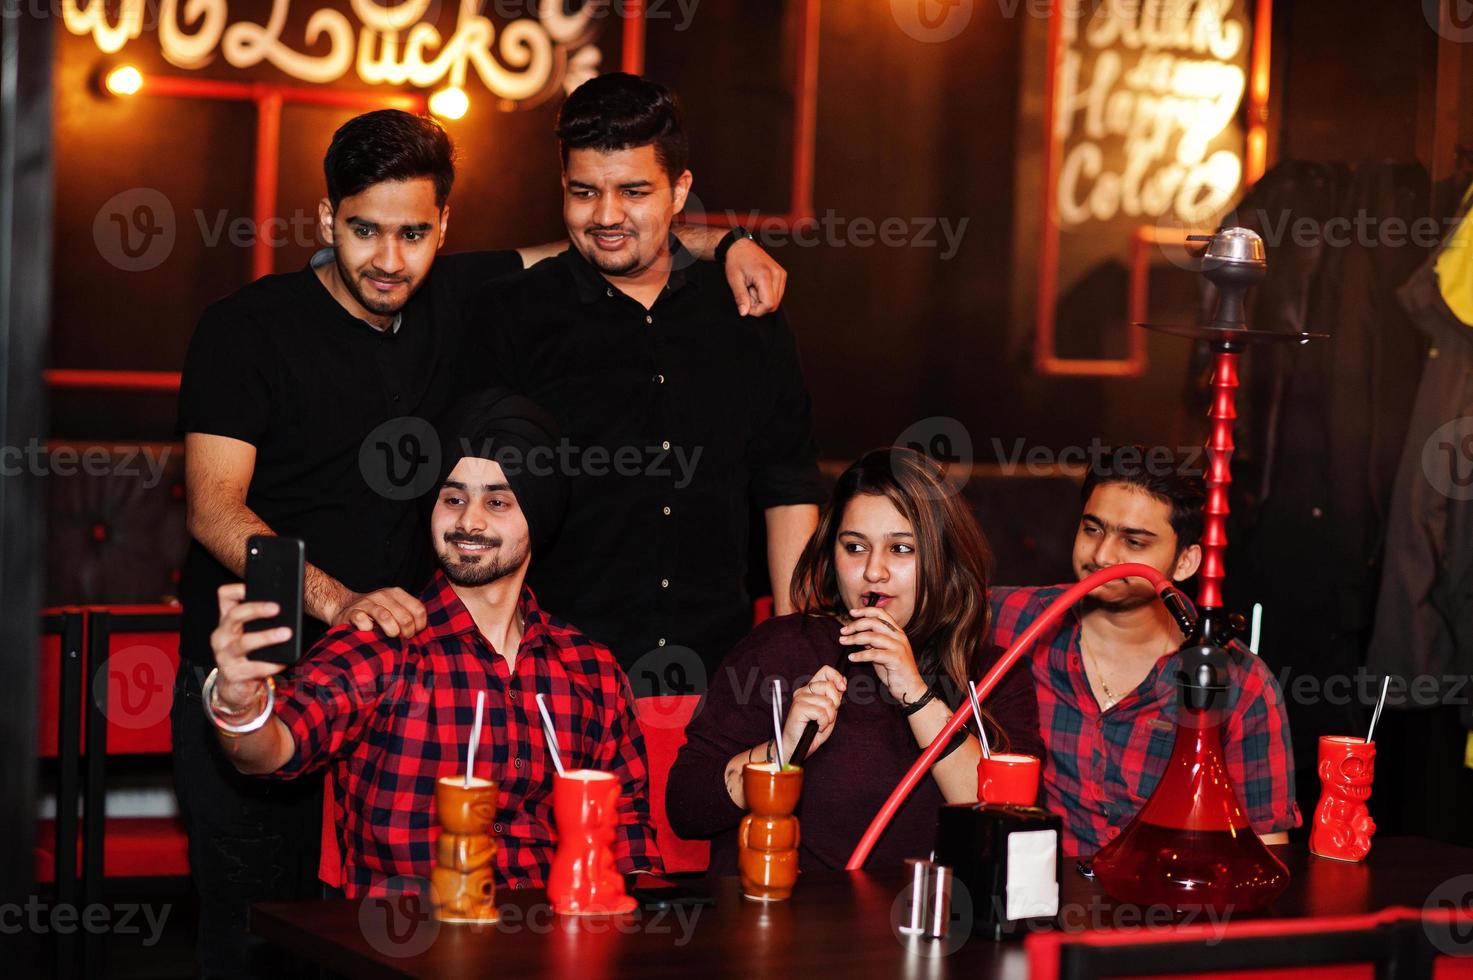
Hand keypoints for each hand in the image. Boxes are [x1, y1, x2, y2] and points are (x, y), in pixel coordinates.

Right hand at [210, 583, 290, 713]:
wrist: (237, 686)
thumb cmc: (251, 654)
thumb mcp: (252, 633)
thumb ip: (264, 620)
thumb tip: (291, 604)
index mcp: (227, 621)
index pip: (224, 596)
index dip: (237, 588)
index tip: (254, 584)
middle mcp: (222, 635)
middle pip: (234, 616)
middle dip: (256, 609)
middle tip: (277, 608)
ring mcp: (224, 655)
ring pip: (244, 642)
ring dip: (267, 637)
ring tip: (286, 633)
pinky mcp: (232, 673)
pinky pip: (253, 668)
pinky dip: (270, 665)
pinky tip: (283, 662)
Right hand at [331, 587, 426, 637]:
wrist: (343, 606)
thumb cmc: (374, 613)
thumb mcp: (393, 608)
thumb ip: (407, 615)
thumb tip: (423, 633)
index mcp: (396, 593)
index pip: (418, 609)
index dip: (419, 626)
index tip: (413, 633)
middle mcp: (383, 595)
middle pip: (405, 617)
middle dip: (406, 633)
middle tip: (401, 639)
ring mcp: (367, 603)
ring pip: (385, 617)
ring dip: (391, 631)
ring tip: (389, 636)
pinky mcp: (352, 613)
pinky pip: (363, 622)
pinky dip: (368, 630)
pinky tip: (369, 632)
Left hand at [724, 237, 786, 316]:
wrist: (740, 246)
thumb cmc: (737, 259)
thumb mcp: (734, 280)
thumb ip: (741, 298)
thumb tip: (744, 313)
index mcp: (765, 275)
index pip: (769, 304)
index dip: (757, 310)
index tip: (746, 305)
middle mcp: (777, 274)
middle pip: (774, 304)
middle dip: (759, 305)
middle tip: (747, 293)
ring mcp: (781, 274)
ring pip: (776, 300)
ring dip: (762, 299)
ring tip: (752, 288)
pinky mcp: (781, 275)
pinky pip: (777, 293)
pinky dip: (766, 294)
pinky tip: (757, 286)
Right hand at [780, 665, 846, 758]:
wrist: (796, 749)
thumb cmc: (811, 733)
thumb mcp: (829, 713)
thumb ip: (834, 698)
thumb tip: (843, 681)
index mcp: (810, 689)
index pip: (825, 671)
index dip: (837, 676)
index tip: (843, 687)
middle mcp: (803, 691)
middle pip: (829, 685)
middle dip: (836, 703)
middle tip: (829, 716)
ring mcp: (800, 699)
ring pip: (827, 702)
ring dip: (829, 717)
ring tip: (822, 724)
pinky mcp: (798, 708)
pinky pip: (821, 713)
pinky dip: (823, 723)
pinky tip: (817, 728)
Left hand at [839, 607, 925, 706]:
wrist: (910, 688)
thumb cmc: (895, 671)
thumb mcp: (883, 652)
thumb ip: (873, 643)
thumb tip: (858, 634)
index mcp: (897, 632)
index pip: (881, 614)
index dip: (865, 611)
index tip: (851, 612)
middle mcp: (899, 637)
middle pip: (874, 622)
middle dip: (855, 625)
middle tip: (843, 631)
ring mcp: (899, 647)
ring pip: (873, 637)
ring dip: (854, 638)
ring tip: (843, 642)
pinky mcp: (896, 659)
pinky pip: (874, 654)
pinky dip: (860, 655)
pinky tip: (852, 657)